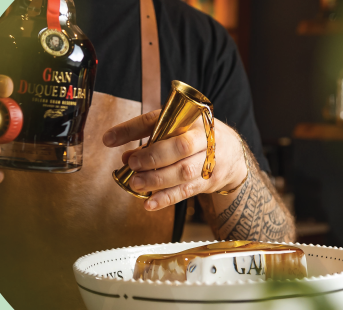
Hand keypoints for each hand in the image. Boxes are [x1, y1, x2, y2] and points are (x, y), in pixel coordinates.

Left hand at [103, 110, 246, 210]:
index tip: (108, 139)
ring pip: (183, 171)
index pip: (159, 119)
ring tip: (136, 184)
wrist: (234, 155)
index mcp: (191, 118)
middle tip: (132, 164)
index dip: (132, 129)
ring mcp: (209, 160)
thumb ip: (151, 138)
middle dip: (152, 156)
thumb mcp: (178, 128)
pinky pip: (186, 191)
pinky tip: (150, 204)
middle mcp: (204, 137)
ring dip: (157, 179)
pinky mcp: (209, 181)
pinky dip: (167, 198)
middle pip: (180, 147)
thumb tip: (124, 155)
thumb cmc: (198, 138)